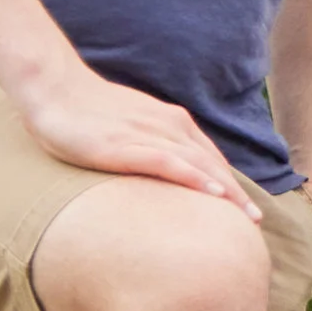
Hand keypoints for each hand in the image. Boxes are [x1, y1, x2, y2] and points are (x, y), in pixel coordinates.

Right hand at [18, 62, 258, 211]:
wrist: (55, 87)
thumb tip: (162, 170)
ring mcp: (148, 134)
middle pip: (212, 164)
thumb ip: (150, 143)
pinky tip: (214, 195)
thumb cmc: (87, 111)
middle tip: (256, 222)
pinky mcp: (126, 145)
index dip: (230, 183)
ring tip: (246, 217)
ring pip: (199, 165)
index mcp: (171, 120)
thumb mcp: (129, 125)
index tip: (245, 208)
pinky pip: (169, 163)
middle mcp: (167, 125)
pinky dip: (195, 179)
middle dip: (236, 194)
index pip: (209, 157)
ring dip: (226, 192)